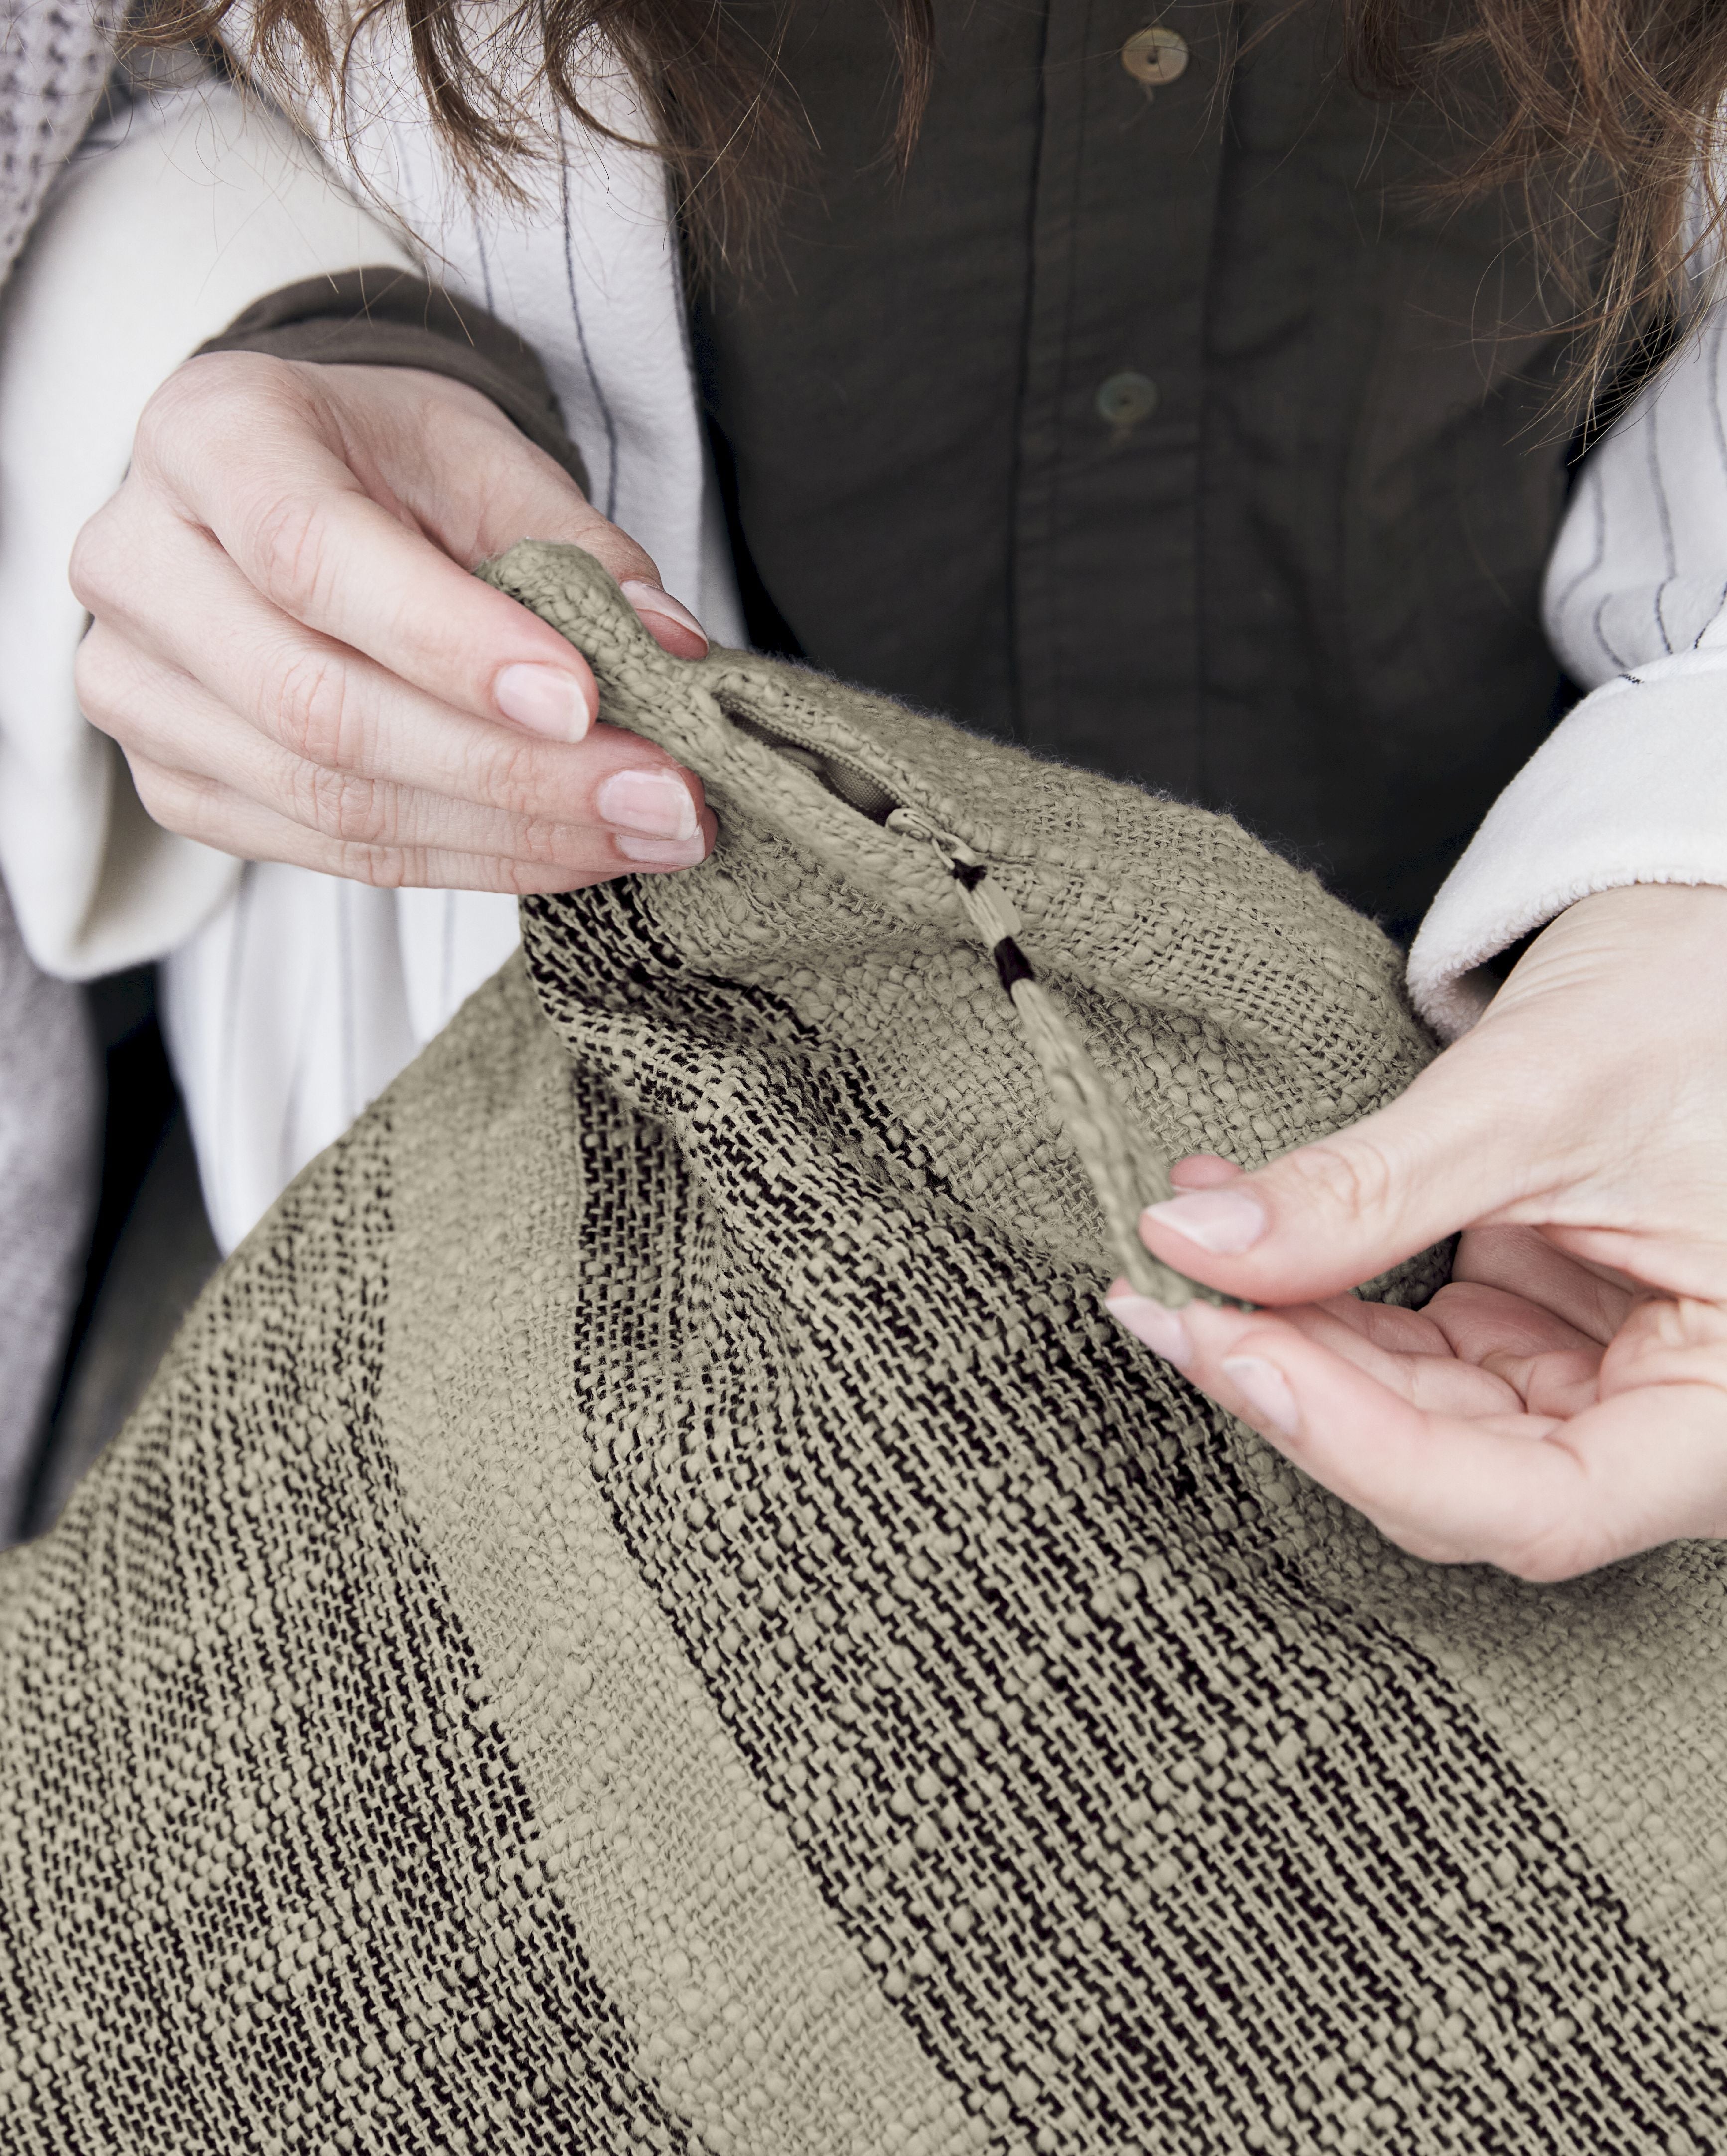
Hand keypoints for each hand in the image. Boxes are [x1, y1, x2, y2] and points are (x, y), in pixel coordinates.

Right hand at [71, 353, 714, 891]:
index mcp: (206, 435)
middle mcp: (138, 563)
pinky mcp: (176, 784)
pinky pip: (332, 852)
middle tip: (666, 798)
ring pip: (332, 803)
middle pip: (322, 707)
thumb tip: (673, 651)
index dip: (452, 645)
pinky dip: (470, 862)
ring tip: (649, 833)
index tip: (586, 701)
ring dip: (513, 836)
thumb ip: (577, 549)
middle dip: (516, 773)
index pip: (311, 556)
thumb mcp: (485, 459)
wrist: (295, 491)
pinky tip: (574, 852)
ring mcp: (137, 689)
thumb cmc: (388, 462)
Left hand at [1105, 884, 1726, 1580]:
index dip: (1368, 1450)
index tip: (1237, 1354)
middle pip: (1454, 1479)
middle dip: (1298, 1393)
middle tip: (1167, 1304)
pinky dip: (1314, 1306)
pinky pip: (1405, 1364)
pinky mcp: (1533, 1342)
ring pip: (1409, 1429)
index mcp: (1725, 1410)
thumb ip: (1370, 1190)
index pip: (1539, 1505)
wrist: (1716, 953)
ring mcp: (1593, 1389)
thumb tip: (1192, 1240)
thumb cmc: (1695, 1009)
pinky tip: (1229, 1239)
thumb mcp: (1535, 1098)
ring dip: (1286, 1348)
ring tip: (1182, 1258)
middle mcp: (1666, 1431)